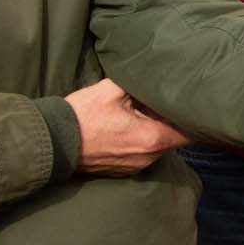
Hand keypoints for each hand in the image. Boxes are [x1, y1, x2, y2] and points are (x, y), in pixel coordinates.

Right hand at [66, 78, 191, 176]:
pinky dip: (142, 142)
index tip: (190, 104)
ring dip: (156, 131)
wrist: (50, 144)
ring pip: (158, 148)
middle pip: (174, 139)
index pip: (188, 133)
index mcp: (151, 138)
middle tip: (168, 103)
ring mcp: (135, 167)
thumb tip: (153, 73)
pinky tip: (131, 126)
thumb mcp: (110, 90)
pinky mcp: (122, 171)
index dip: (193, 118)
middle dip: (173, 122)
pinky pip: (142, 155)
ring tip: (148, 112)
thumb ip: (137, 83)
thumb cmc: (81, 116)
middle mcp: (148, 157)